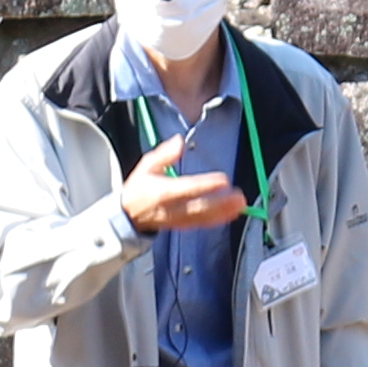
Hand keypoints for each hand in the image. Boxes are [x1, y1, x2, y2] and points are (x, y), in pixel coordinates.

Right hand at [117, 132, 246, 235]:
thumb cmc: (139, 188)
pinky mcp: (182, 226)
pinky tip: (231, 214)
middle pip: (198, 206)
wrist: (127, 215)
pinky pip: (201, 224)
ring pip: (202, 217)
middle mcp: (171, 208)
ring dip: (223, 212)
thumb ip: (164, 154)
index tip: (223, 180)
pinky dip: (217, 220)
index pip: (187, 188)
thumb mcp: (146, 166)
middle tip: (238, 196)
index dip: (205, 185)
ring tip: (240, 205)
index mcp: (162, 191)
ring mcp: (177, 219)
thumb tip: (179, 141)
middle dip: (220, 202)